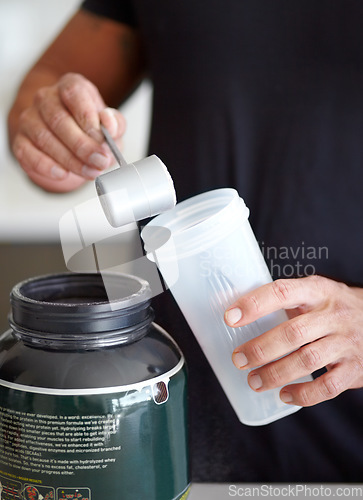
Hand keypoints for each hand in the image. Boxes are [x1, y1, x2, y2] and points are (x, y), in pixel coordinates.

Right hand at [11, 73, 124, 191]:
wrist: (72, 145)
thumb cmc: (92, 131)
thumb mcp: (111, 125)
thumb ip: (115, 123)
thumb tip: (109, 123)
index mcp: (71, 87)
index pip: (74, 93)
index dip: (87, 116)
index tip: (102, 138)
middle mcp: (46, 98)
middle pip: (59, 119)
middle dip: (82, 145)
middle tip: (100, 161)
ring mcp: (30, 118)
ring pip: (45, 138)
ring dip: (70, 160)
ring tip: (90, 172)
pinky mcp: (21, 140)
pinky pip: (28, 153)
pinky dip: (46, 166)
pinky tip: (63, 173)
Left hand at [224, 275, 362, 406]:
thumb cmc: (335, 306)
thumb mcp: (315, 292)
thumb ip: (286, 300)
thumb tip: (239, 313)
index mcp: (318, 291)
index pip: (282, 292)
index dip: (254, 304)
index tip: (230, 317)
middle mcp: (334, 315)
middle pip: (292, 333)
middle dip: (260, 349)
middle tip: (238, 359)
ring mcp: (346, 343)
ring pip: (307, 361)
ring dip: (275, 374)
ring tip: (253, 381)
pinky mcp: (355, 369)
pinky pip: (327, 386)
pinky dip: (303, 394)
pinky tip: (285, 394)